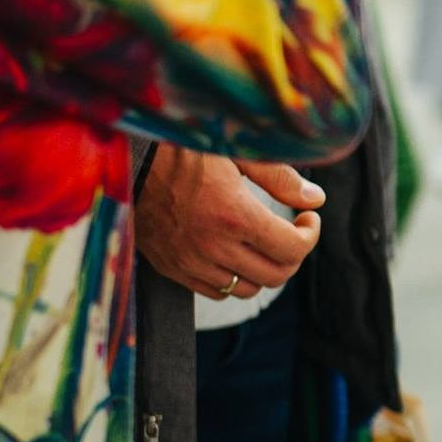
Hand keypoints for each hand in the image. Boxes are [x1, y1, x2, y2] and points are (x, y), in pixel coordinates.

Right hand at [135, 145, 324, 300]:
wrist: (126, 161)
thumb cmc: (182, 150)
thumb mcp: (235, 152)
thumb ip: (280, 178)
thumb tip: (315, 199)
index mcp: (234, 215)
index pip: (294, 248)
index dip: (310, 234)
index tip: (307, 218)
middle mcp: (213, 246)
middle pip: (276, 275)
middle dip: (293, 254)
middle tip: (292, 232)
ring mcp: (190, 262)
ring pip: (248, 289)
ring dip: (265, 269)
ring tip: (264, 243)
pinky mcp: (172, 269)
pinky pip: (216, 292)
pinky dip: (233, 279)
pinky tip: (234, 253)